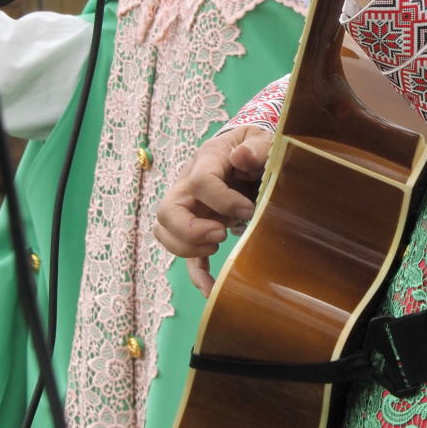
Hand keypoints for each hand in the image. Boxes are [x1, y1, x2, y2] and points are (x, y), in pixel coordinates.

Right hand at [152, 124, 273, 296]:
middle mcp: (188, 185)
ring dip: (187, 248)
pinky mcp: (196, 227)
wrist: (248, 151)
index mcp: (205, 160)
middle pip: (167, 211)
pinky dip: (195, 272)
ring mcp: (188, 208)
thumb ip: (256, 146)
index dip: (221, 200)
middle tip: (221, 235)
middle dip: (190, 230)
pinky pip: (186, 253)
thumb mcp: (261, 138)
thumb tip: (242, 156)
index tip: (248, 210)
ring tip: (217, 248)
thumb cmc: (253, 145)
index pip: (199, 181)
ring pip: (165, 233)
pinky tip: (210, 289)